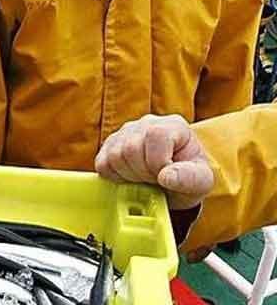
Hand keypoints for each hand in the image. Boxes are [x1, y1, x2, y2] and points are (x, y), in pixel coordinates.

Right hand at [94, 114, 213, 209]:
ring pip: (114, 156)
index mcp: (173, 125)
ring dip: (129, 175)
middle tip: (155, 180)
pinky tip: (130, 177)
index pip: (155, 135)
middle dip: (143, 173)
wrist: (175, 181)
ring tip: (145, 178)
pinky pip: (102, 164)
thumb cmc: (189, 178)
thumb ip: (190, 178)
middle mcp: (147, 122)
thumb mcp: (201, 181)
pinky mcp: (110, 145)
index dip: (158, 162)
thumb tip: (166, 177)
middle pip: (131, 148)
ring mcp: (125, 132)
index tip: (166, 177)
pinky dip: (114, 176)